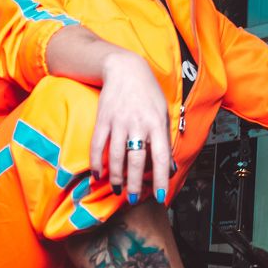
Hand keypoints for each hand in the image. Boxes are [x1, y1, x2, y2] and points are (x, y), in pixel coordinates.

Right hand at [90, 50, 171, 202]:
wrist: (125, 69)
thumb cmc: (148, 93)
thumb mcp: (164, 112)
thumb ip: (166, 138)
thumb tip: (170, 167)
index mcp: (156, 123)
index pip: (161, 156)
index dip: (161, 178)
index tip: (161, 195)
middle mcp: (138, 123)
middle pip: (136, 160)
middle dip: (134, 183)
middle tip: (134, 199)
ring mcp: (119, 121)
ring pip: (116, 156)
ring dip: (116, 176)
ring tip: (117, 189)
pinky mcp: (103, 119)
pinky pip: (98, 145)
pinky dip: (97, 162)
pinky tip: (98, 174)